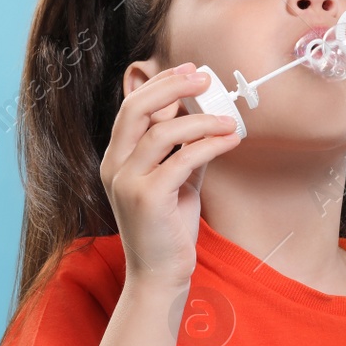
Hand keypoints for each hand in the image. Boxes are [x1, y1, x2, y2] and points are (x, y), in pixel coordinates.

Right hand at [99, 62, 240, 288]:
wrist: (160, 275)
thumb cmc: (169, 228)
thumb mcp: (177, 181)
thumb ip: (185, 150)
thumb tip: (208, 118)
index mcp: (116, 159)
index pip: (132, 108)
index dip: (160, 83)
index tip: (189, 70)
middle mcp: (114, 166)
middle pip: (136, 109)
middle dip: (172, 86)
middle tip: (204, 78)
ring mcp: (126, 182)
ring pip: (162, 132)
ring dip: (201, 120)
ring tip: (229, 121)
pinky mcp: (147, 198)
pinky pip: (183, 159)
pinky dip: (210, 144)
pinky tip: (231, 140)